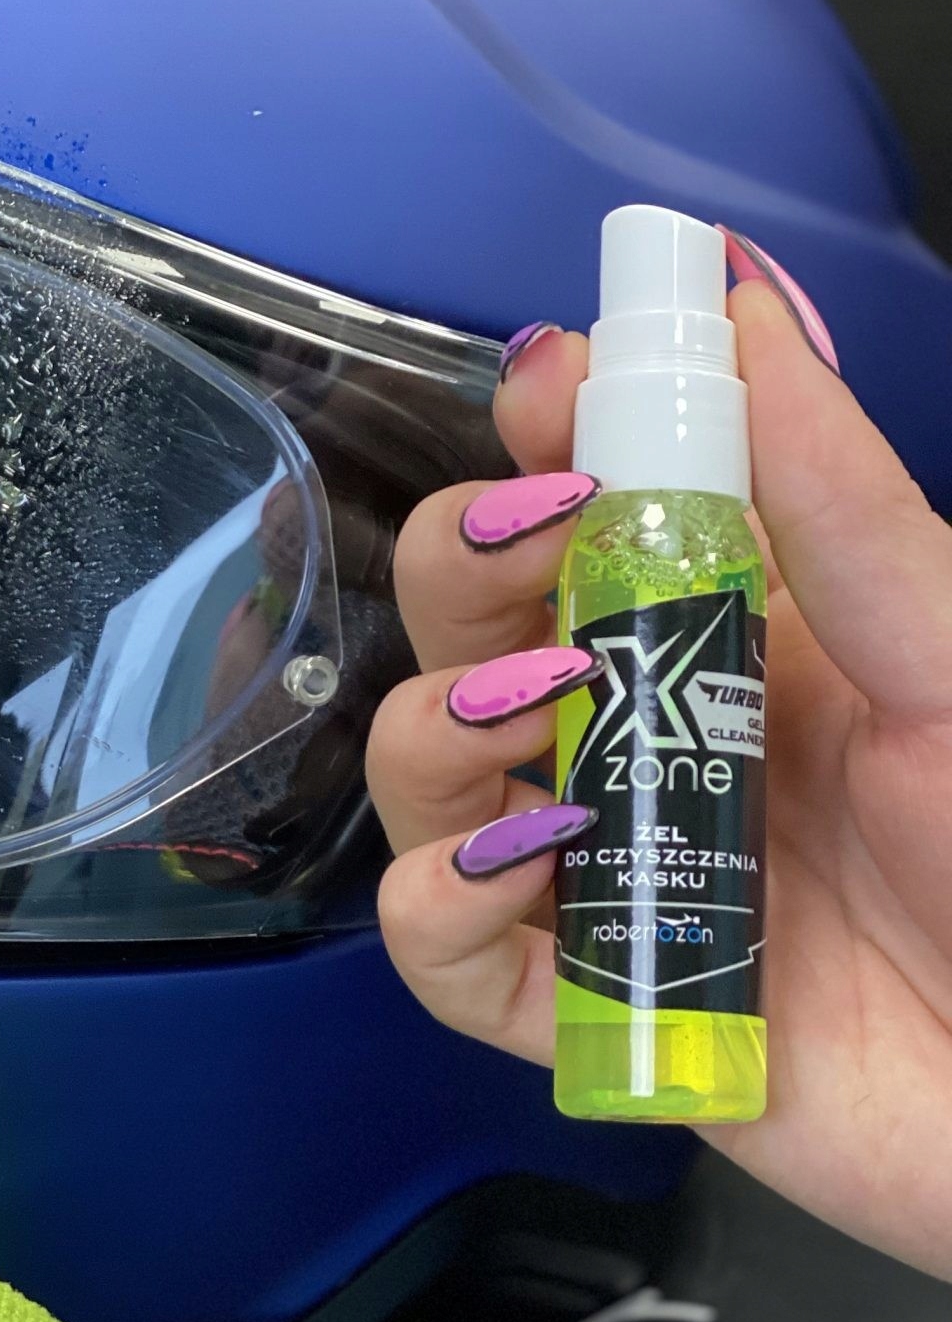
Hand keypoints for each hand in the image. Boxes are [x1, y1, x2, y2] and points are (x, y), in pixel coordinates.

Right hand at [367, 249, 951, 1277]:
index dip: (543, 434)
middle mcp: (647, 741)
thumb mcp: (951, 667)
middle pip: (469, 622)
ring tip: (534, 717)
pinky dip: (438, 895)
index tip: (550, 387)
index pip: (589, 506)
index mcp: (739, 638)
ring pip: (423, 770)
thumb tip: (748, 315)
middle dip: (462, 562)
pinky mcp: (584, 1005)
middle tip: (534, 551)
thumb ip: (842, 508)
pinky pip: (437, 945)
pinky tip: (522, 864)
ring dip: (437, 721)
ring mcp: (605, 869)